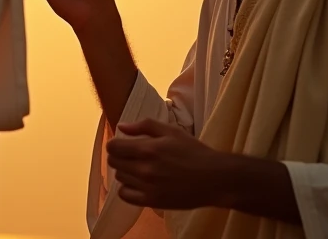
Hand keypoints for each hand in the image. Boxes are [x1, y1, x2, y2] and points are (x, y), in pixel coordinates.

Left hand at [106, 119, 227, 209]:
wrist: (213, 178)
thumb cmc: (194, 152)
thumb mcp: (171, 131)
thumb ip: (144, 126)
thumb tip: (122, 127)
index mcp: (148, 149)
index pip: (113, 147)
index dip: (116, 144)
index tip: (123, 144)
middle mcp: (144, 169)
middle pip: (113, 162)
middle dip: (120, 156)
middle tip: (132, 155)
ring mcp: (147, 187)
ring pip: (119, 178)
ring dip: (125, 171)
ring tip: (140, 168)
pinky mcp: (151, 201)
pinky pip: (125, 195)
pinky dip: (127, 188)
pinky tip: (138, 183)